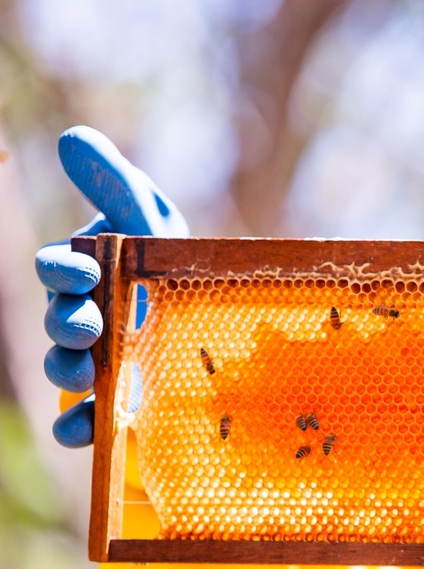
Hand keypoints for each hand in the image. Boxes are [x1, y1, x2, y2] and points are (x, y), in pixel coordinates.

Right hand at [36, 126, 188, 446]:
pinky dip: (79, 425)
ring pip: (67, 367)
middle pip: (59, 321)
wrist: (218, 308)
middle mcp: (86, 312)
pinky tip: (82, 431)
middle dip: (66, 325)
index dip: (63, 270)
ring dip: (68, 372)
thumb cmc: (174, 253)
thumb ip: (112, 183)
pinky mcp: (121, 393)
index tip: (84, 269)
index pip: (58, 267)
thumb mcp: (151, 215)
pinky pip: (90, 414)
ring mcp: (101, 355)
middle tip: (85, 329)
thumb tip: (72, 137)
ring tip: (84, 375)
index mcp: (87, 268)